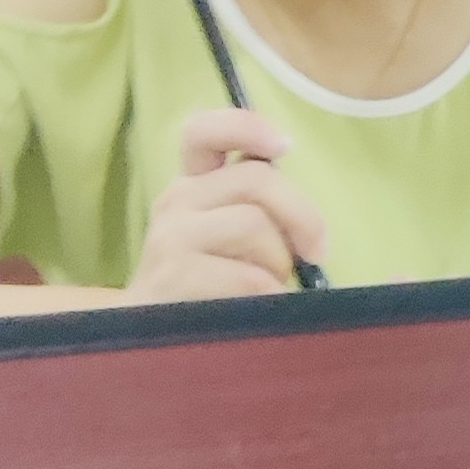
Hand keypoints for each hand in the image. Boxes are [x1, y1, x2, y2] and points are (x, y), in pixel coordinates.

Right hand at [127, 109, 327, 301]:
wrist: (154, 341)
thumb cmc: (212, 289)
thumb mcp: (236, 242)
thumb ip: (262, 212)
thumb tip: (308, 225)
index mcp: (194, 185)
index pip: (204, 132)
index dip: (245, 126)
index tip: (283, 146)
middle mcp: (176, 201)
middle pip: (257, 179)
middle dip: (302, 215)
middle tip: (315, 252)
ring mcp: (169, 237)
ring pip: (253, 225)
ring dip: (279, 262)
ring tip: (266, 287)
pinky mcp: (172, 277)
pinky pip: (248, 275)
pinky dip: (269, 294)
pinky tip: (256, 309)